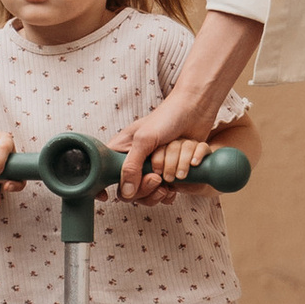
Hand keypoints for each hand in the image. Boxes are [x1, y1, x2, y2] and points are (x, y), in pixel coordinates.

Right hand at [120, 81, 216, 199]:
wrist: (195, 110)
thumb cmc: (167, 118)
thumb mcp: (144, 140)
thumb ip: (132, 167)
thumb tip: (127, 193)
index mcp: (121, 152)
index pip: (109, 179)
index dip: (110, 188)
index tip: (116, 192)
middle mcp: (135, 162)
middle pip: (131, 191)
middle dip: (146, 188)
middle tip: (158, 178)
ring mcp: (151, 169)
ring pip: (150, 194)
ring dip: (161, 189)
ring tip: (171, 179)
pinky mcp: (168, 173)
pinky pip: (166, 192)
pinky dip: (173, 190)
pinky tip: (178, 184)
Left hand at [151, 137, 210, 190]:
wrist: (197, 185)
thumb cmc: (180, 182)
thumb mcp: (169, 183)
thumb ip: (162, 182)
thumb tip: (157, 182)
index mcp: (166, 149)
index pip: (159, 149)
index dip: (158, 160)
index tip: (158, 172)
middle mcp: (178, 144)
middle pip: (173, 147)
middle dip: (170, 164)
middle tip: (169, 178)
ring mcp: (192, 144)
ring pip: (187, 146)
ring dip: (183, 162)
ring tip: (181, 175)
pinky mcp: (204, 148)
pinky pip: (202, 147)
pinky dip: (198, 155)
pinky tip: (194, 164)